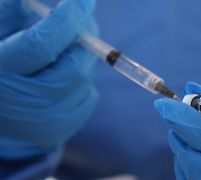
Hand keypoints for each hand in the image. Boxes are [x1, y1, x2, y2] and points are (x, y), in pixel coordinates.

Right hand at [0, 0, 98, 158]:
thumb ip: (10, 12)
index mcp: (2, 71)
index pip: (41, 46)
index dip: (67, 20)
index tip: (83, 2)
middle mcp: (26, 101)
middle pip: (74, 67)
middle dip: (83, 41)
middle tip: (79, 24)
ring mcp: (47, 121)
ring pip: (84, 80)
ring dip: (80, 59)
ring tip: (59, 55)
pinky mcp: (64, 128)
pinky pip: (88, 95)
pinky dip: (81, 81)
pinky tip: (61, 79)